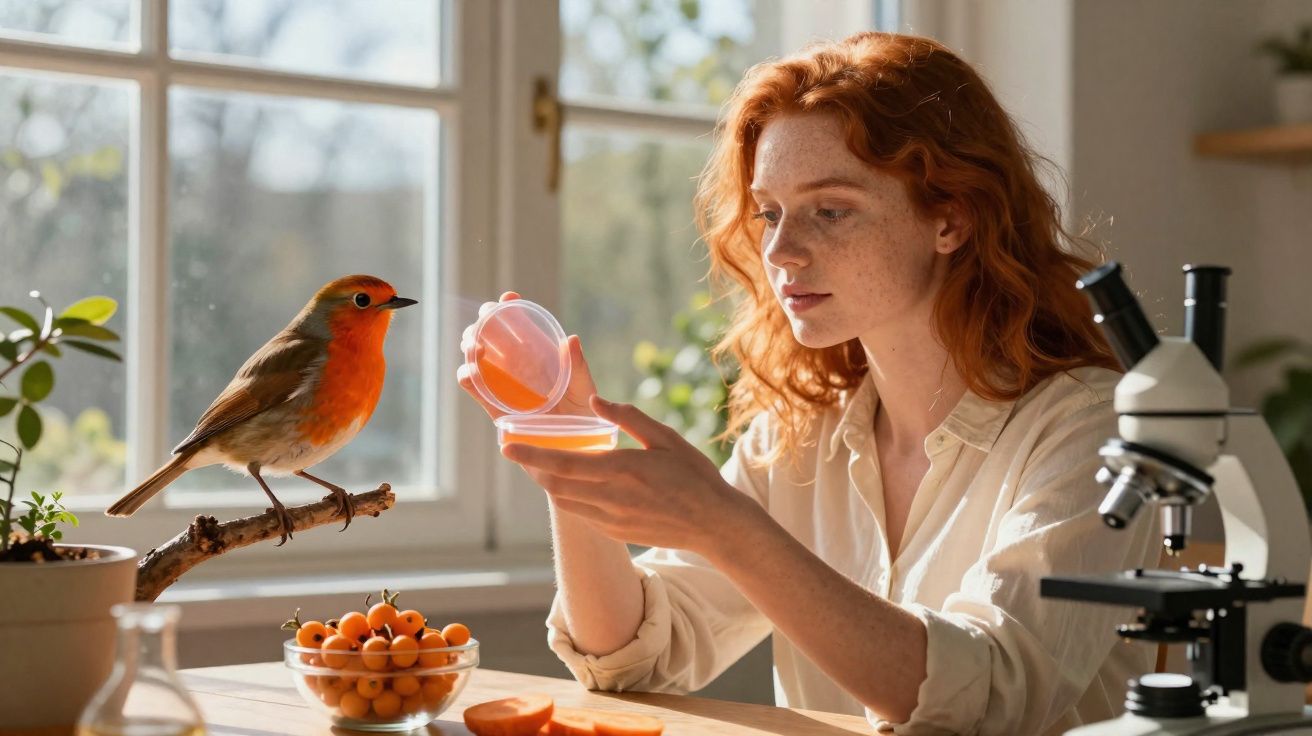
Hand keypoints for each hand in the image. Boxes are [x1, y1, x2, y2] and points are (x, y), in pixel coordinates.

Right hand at [456, 292, 598, 418]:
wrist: (576, 450)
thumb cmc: (585, 417)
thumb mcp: (585, 390)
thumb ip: (579, 367)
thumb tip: (571, 340)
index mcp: (539, 355)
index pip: (520, 326)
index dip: (510, 308)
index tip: (509, 298)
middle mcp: (518, 367)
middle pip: (492, 336)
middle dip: (484, 322)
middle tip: (485, 319)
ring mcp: (505, 386)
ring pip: (478, 358)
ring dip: (471, 346)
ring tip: (476, 345)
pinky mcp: (496, 409)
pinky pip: (476, 390)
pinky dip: (468, 378)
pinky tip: (470, 372)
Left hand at [500, 395, 757, 556]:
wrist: (714, 524)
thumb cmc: (694, 475)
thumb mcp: (666, 438)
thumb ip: (629, 417)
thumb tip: (597, 400)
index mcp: (622, 469)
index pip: (564, 462)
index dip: (531, 455)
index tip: (506, 446)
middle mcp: (611, 498)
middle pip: (555, 484)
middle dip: (532, 468)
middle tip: (516, 451)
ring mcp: (612, 519)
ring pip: (564, 502)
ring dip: (548, 483)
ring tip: (541, 465)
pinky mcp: (616, 532)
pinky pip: (582, 514)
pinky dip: (569, 497)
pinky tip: (573, 484)